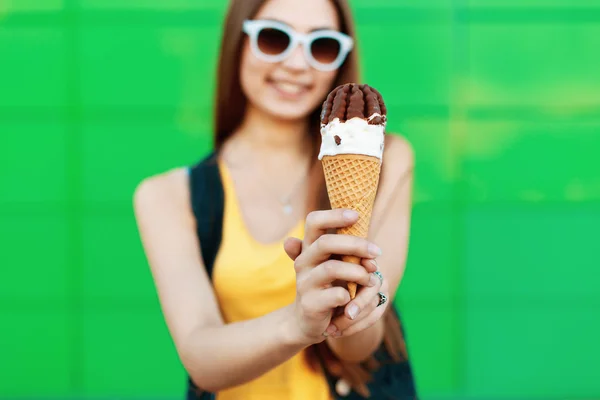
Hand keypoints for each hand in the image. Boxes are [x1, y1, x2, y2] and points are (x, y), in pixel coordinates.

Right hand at [283, 209, 381, 344]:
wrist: (308, 321)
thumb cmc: (327, 287)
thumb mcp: (335, 265)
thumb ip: (350, 255)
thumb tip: (373, 253)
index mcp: (309, 248)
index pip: (313, 221)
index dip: (334, 215)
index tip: (357, 216)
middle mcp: (303, 262)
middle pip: (325, 243)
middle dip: (356, 245)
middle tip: (377, 253)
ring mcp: (304, 283)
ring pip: (331, 268)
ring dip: (358, 272)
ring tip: (370, 279)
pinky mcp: (310, 305)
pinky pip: (336, 295)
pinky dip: (352, 296)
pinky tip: (354, 299)